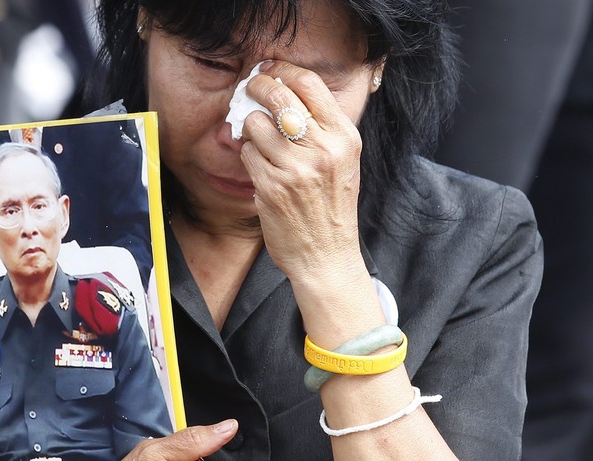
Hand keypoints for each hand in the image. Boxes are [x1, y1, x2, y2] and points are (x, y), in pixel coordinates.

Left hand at [239, 61, 367, 287]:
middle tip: (250, 89)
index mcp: (344, 138)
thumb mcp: (345, 162)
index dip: (283, 71)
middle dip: (258, 86)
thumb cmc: (332, 208)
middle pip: (278, 97)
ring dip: (251, 127)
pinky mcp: (270, 187)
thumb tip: (287, 91)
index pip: (309, 85)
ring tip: (258, 139)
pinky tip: (260, 166)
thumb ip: (324, 128)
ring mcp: (295, 169)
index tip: (270, 71)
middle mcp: (322, 150)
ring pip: (256, 124)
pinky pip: (247, 154)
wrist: (327, 257)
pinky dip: (248, 155)